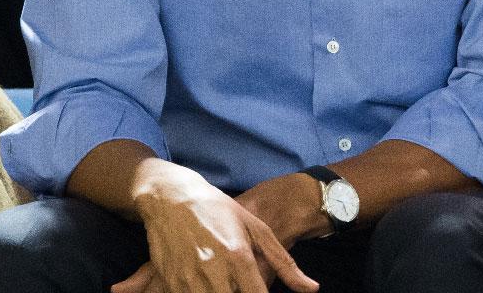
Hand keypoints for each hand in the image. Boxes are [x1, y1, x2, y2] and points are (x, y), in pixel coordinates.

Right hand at [112, 166, 318, 292]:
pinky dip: (200, 292)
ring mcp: (188, 280)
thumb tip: (313, 289)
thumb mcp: (256, 228)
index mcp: (239, 256)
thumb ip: (284, 262)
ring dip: (224, 292)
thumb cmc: (219, 210)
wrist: (170, 198)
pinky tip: (207, 281)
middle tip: (244, 283)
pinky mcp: (169, 284)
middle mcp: (214, 271)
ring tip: (228, 279)